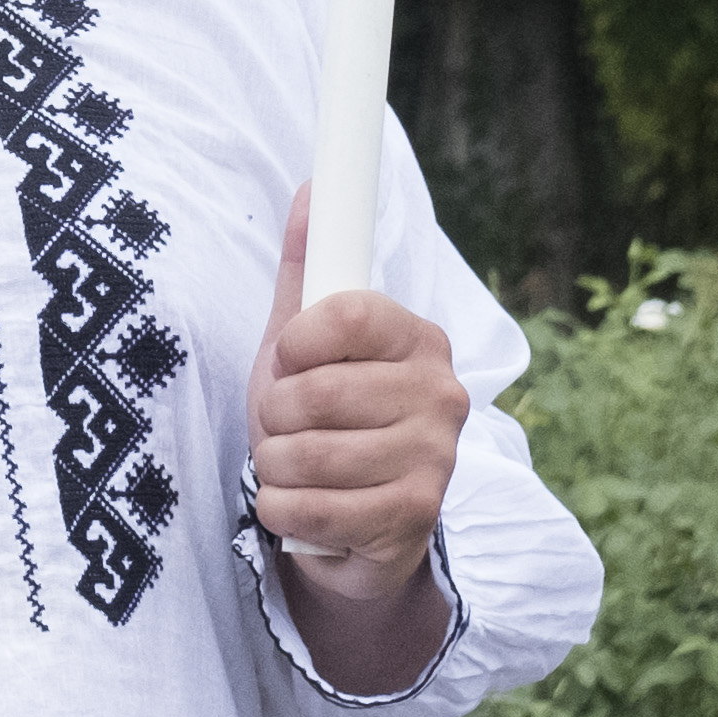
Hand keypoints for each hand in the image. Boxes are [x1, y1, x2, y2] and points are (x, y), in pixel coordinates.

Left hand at [250, 192, 467, 684]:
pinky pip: (306, 508)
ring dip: (275, 465)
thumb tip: (310, 188)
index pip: (347, 314)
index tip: (289, 359)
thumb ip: (309, 270)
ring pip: (303, 453)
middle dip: (274, 414)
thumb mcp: (304, 345)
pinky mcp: (413, 519)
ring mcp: (435, 461)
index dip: (296, 341)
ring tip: (297, 466)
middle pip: (314, 391)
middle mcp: (443, 395)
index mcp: (420, 340)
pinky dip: (282, 510)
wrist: (351, 528)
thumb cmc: (323, 423)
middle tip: (289, 426)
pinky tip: (303, 507)